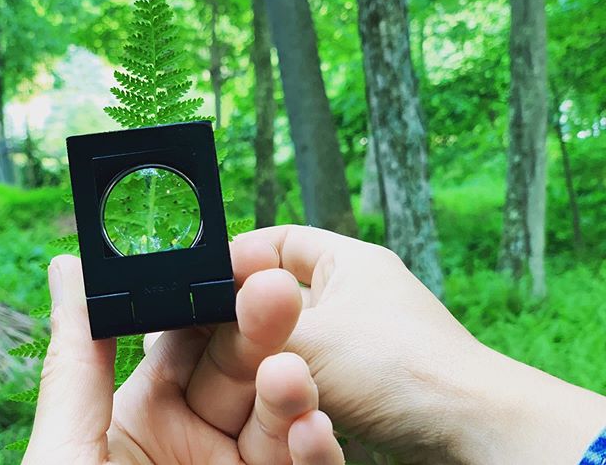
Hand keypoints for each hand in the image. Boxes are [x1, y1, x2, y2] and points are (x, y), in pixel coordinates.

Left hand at [22, 255, 343, 464]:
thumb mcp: (69, 448)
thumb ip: (80, 360)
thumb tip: (72, 266)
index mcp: (148, 415)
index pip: (190, 343)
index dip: (211, 305)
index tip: (232, 267)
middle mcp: (200, 440)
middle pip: (241, 372)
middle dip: (261, 334)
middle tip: (278, 293)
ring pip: (280, 420)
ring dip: (291, 393)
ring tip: (289, 375)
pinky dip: (315, 452)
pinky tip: (315, 430)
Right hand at [230, 225, 605, 464]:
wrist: (466, 429)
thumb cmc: (397, 366)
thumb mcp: (309, 340)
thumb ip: (251, 328)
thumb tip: (202, 317)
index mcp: (350, 262)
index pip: (283, 240)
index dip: (242, 255)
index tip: (205, 281)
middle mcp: (359, 292)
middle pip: (286, 290)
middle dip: (248, 309)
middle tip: (206, 328)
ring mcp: (366, 335)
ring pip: (299, 333)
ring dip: (267, 348)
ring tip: (227, 363)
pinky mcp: (370, 375)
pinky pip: (316, 366)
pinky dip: (291, 375)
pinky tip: (267, 390)